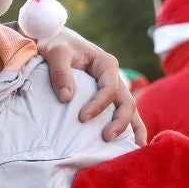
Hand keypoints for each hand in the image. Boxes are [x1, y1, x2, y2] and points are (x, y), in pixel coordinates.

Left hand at [40, 28, 142, 143]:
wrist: (54, 39)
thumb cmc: (56, 44)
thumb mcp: (56, 52)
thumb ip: (61, 72)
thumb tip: (66, 98)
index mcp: (105, 64)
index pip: (109, 89)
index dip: (99, 105)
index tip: (82, 118)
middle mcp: (113, 77)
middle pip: (126, 102)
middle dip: (120, 122)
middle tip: (107, 138)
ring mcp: (112, 87)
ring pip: (129, 109)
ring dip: (132, 128)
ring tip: (134, 149)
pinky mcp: (106, 97)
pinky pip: (119, 112)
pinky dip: (128, 127)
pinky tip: (129, 144)